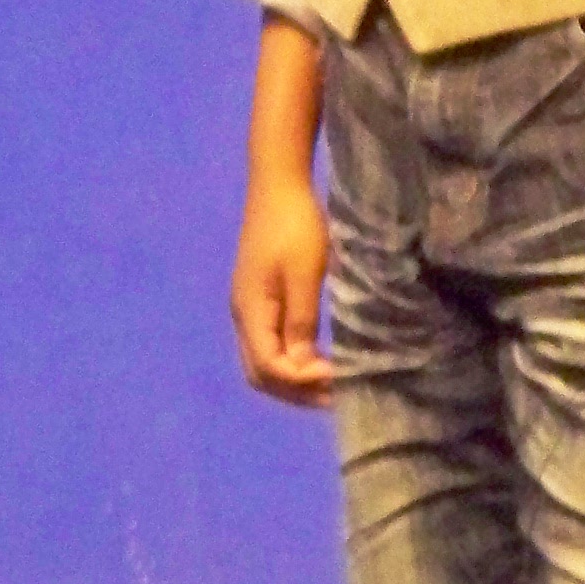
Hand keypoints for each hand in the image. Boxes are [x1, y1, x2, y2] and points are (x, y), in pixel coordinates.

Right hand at [230, 176, 333, 406]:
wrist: (278, 187)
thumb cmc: (295, 227)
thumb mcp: (305, 274)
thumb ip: (302, 321)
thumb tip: (303, 367)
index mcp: (251, 311)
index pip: (269, 367)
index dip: (303, 381)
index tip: (340, 377)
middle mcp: (243, 315)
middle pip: (259, 373)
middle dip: (296, 391)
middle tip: (337, 396)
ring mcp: (248, 307)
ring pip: (262, 361)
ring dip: (293, 379)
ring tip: (330, 383)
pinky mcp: (258, 298)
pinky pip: (269, 345)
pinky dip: (291, 361)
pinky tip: (317, 358)